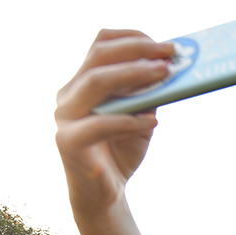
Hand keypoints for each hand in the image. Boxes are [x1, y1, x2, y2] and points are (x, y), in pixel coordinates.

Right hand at [55, 30, 173, 215]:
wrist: (105, 195)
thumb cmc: (122, 151)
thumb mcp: (141, 118)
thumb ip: (148, 96)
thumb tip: (170, 70)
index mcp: (83, 83)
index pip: (101, 45)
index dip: (132, 38)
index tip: (164, 44)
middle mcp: (69, 94)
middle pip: (98, 57)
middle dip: (136, 50)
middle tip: (169, 54)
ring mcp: (65, 117)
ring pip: (96, 82)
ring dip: (134, 75)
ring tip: (164, 75)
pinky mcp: (68, 142)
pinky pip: (100, 123)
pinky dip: (130, 120)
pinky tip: (153, 122)